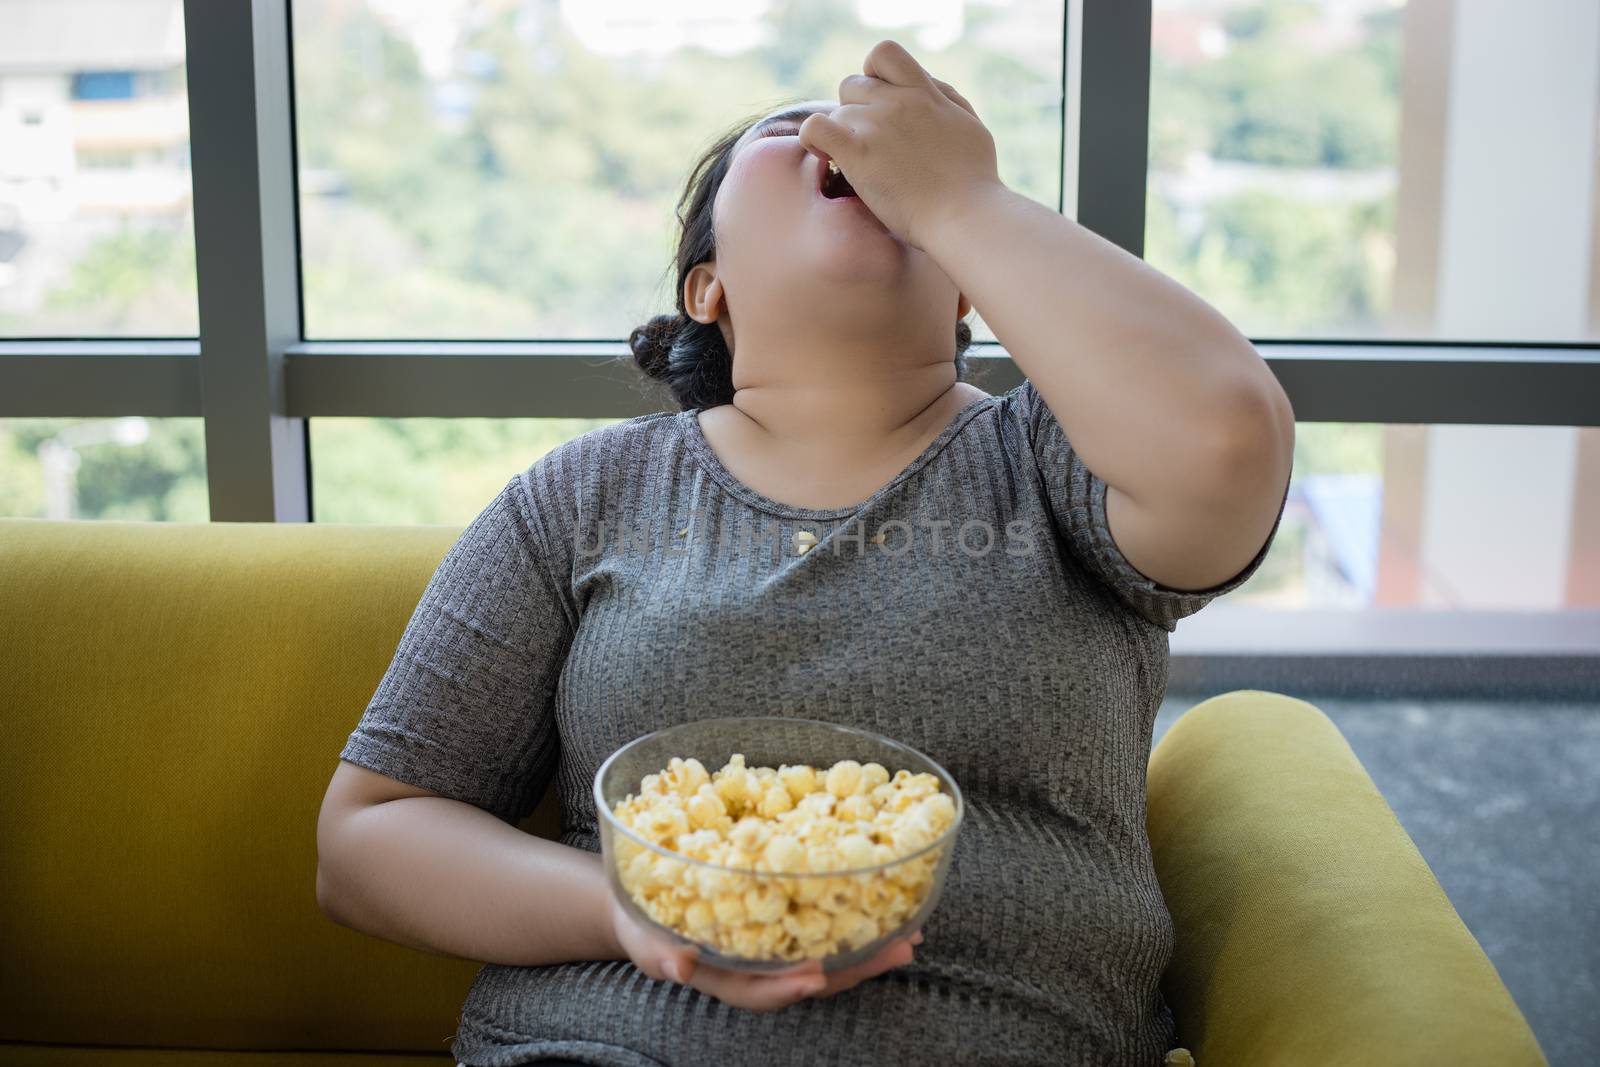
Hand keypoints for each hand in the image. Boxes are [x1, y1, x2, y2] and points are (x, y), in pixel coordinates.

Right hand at [608, 888, 922, 1013]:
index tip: (815, 976)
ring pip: (827, 956)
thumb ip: (657, 954)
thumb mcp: (641, 937)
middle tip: (899, 949)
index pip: (761, 991)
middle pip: (811, 977)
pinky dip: (855, 920)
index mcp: (726, 977)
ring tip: (911, 934)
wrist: (645, 903)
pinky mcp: (784, 924)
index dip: (788, 986)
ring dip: (869, 948)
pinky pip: (823, 928)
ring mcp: (775, 949)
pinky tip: (889, 906)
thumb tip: (678, 966)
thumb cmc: (642, 923)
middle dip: (855, 967)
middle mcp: (759, 969)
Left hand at [798, 38, 1001, 251]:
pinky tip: (826, 156)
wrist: (963, 214)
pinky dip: (813, 139)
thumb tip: (922, 82)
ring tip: (864, 164)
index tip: (880, 100)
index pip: (883, 53)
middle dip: (857, 110)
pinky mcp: (857, 154)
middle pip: (852, 86)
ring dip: (844, 135)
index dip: (873, 73)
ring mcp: (875, 126)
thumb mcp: (969, 122)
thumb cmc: (972, 178)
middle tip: (871, 143)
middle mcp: (896, 101)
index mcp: (923, 91)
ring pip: (837, 112)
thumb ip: (944, 96)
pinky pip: (815, 128)